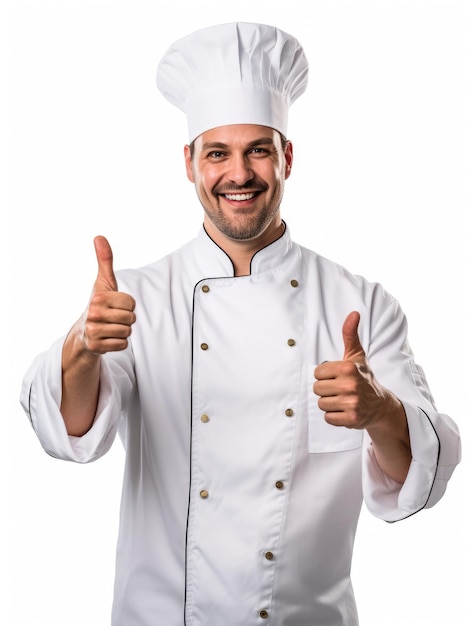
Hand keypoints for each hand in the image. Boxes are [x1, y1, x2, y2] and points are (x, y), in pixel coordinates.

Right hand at [80, 236, 135, 353]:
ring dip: (123, 331)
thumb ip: (105, 260)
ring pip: (127, 332)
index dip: (128, 305)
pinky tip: (108, 338)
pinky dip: (118, 343)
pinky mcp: (96, 347)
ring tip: (110, 327)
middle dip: (126, 319)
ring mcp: (93, 332)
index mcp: (98, 298)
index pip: (131, 303)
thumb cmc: (100, 303)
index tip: (116, 305)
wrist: (84, 331)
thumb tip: (99, 236)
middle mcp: (93, 314)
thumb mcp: (104, 282)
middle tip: (113, 318)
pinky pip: (122, 345)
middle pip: (131, 319)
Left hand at [313, 311, 390, 429]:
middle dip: (326, 390)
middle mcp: (350, 385)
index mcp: (348, 368)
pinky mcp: (351, 419)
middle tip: (340, 389)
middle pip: (317, 389)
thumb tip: (353, 313)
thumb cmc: (364, 378)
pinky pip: (328, 418)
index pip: (317, 373)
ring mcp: (351, 403)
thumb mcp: (357, 355)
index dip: (325, 376)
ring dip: (330, 403)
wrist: (380, 405)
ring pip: (321, 404)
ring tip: (342, 399)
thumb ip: (350, 334)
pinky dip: (334, 416)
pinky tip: (345, 410)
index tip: (337, 377)